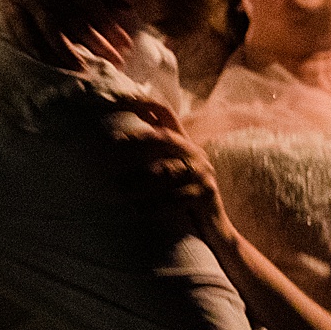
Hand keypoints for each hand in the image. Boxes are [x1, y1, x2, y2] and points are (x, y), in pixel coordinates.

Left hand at [106, 95, 232, 242]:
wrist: (216, 230)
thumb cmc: (185, 201)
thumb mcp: (173, 172)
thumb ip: (156, 154)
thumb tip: (122, 136)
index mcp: (186, 145)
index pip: (167, 113)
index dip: (146, 103)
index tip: (122, 99)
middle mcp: (196, 155)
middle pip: (166, 138)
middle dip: (139, 138)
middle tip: (115, 143)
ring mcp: (203, 175)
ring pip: (167, 172)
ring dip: (140, 182)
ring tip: (118, 189)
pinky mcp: (205, 195)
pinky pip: (175, 199)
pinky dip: (153, 206)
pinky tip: (137, 211)